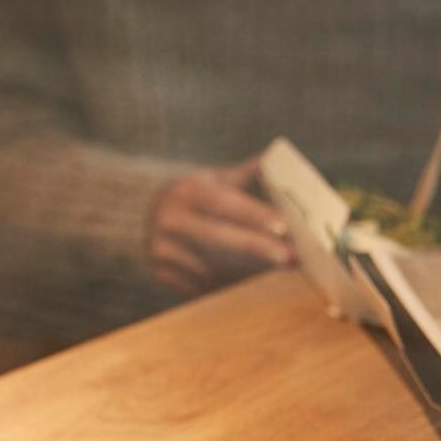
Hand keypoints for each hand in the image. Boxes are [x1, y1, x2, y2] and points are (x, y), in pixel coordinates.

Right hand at [148, 158, 294, 296]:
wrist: (150, 220)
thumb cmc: (196, 199)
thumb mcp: (215, 180)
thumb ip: (248, 173)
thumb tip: (279, 156)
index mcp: (184, 192)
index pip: (221, 204)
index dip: (253, 216)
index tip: (284, 227)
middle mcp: (169, 222)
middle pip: (218, 239)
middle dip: (257, 249)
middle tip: (291, 257)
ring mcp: (163, 252)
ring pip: (216, 266)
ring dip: (254, 270)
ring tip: (286, 268)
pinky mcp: (163, 276)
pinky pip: (206, 285)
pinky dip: (236, 283)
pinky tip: (257, 280)